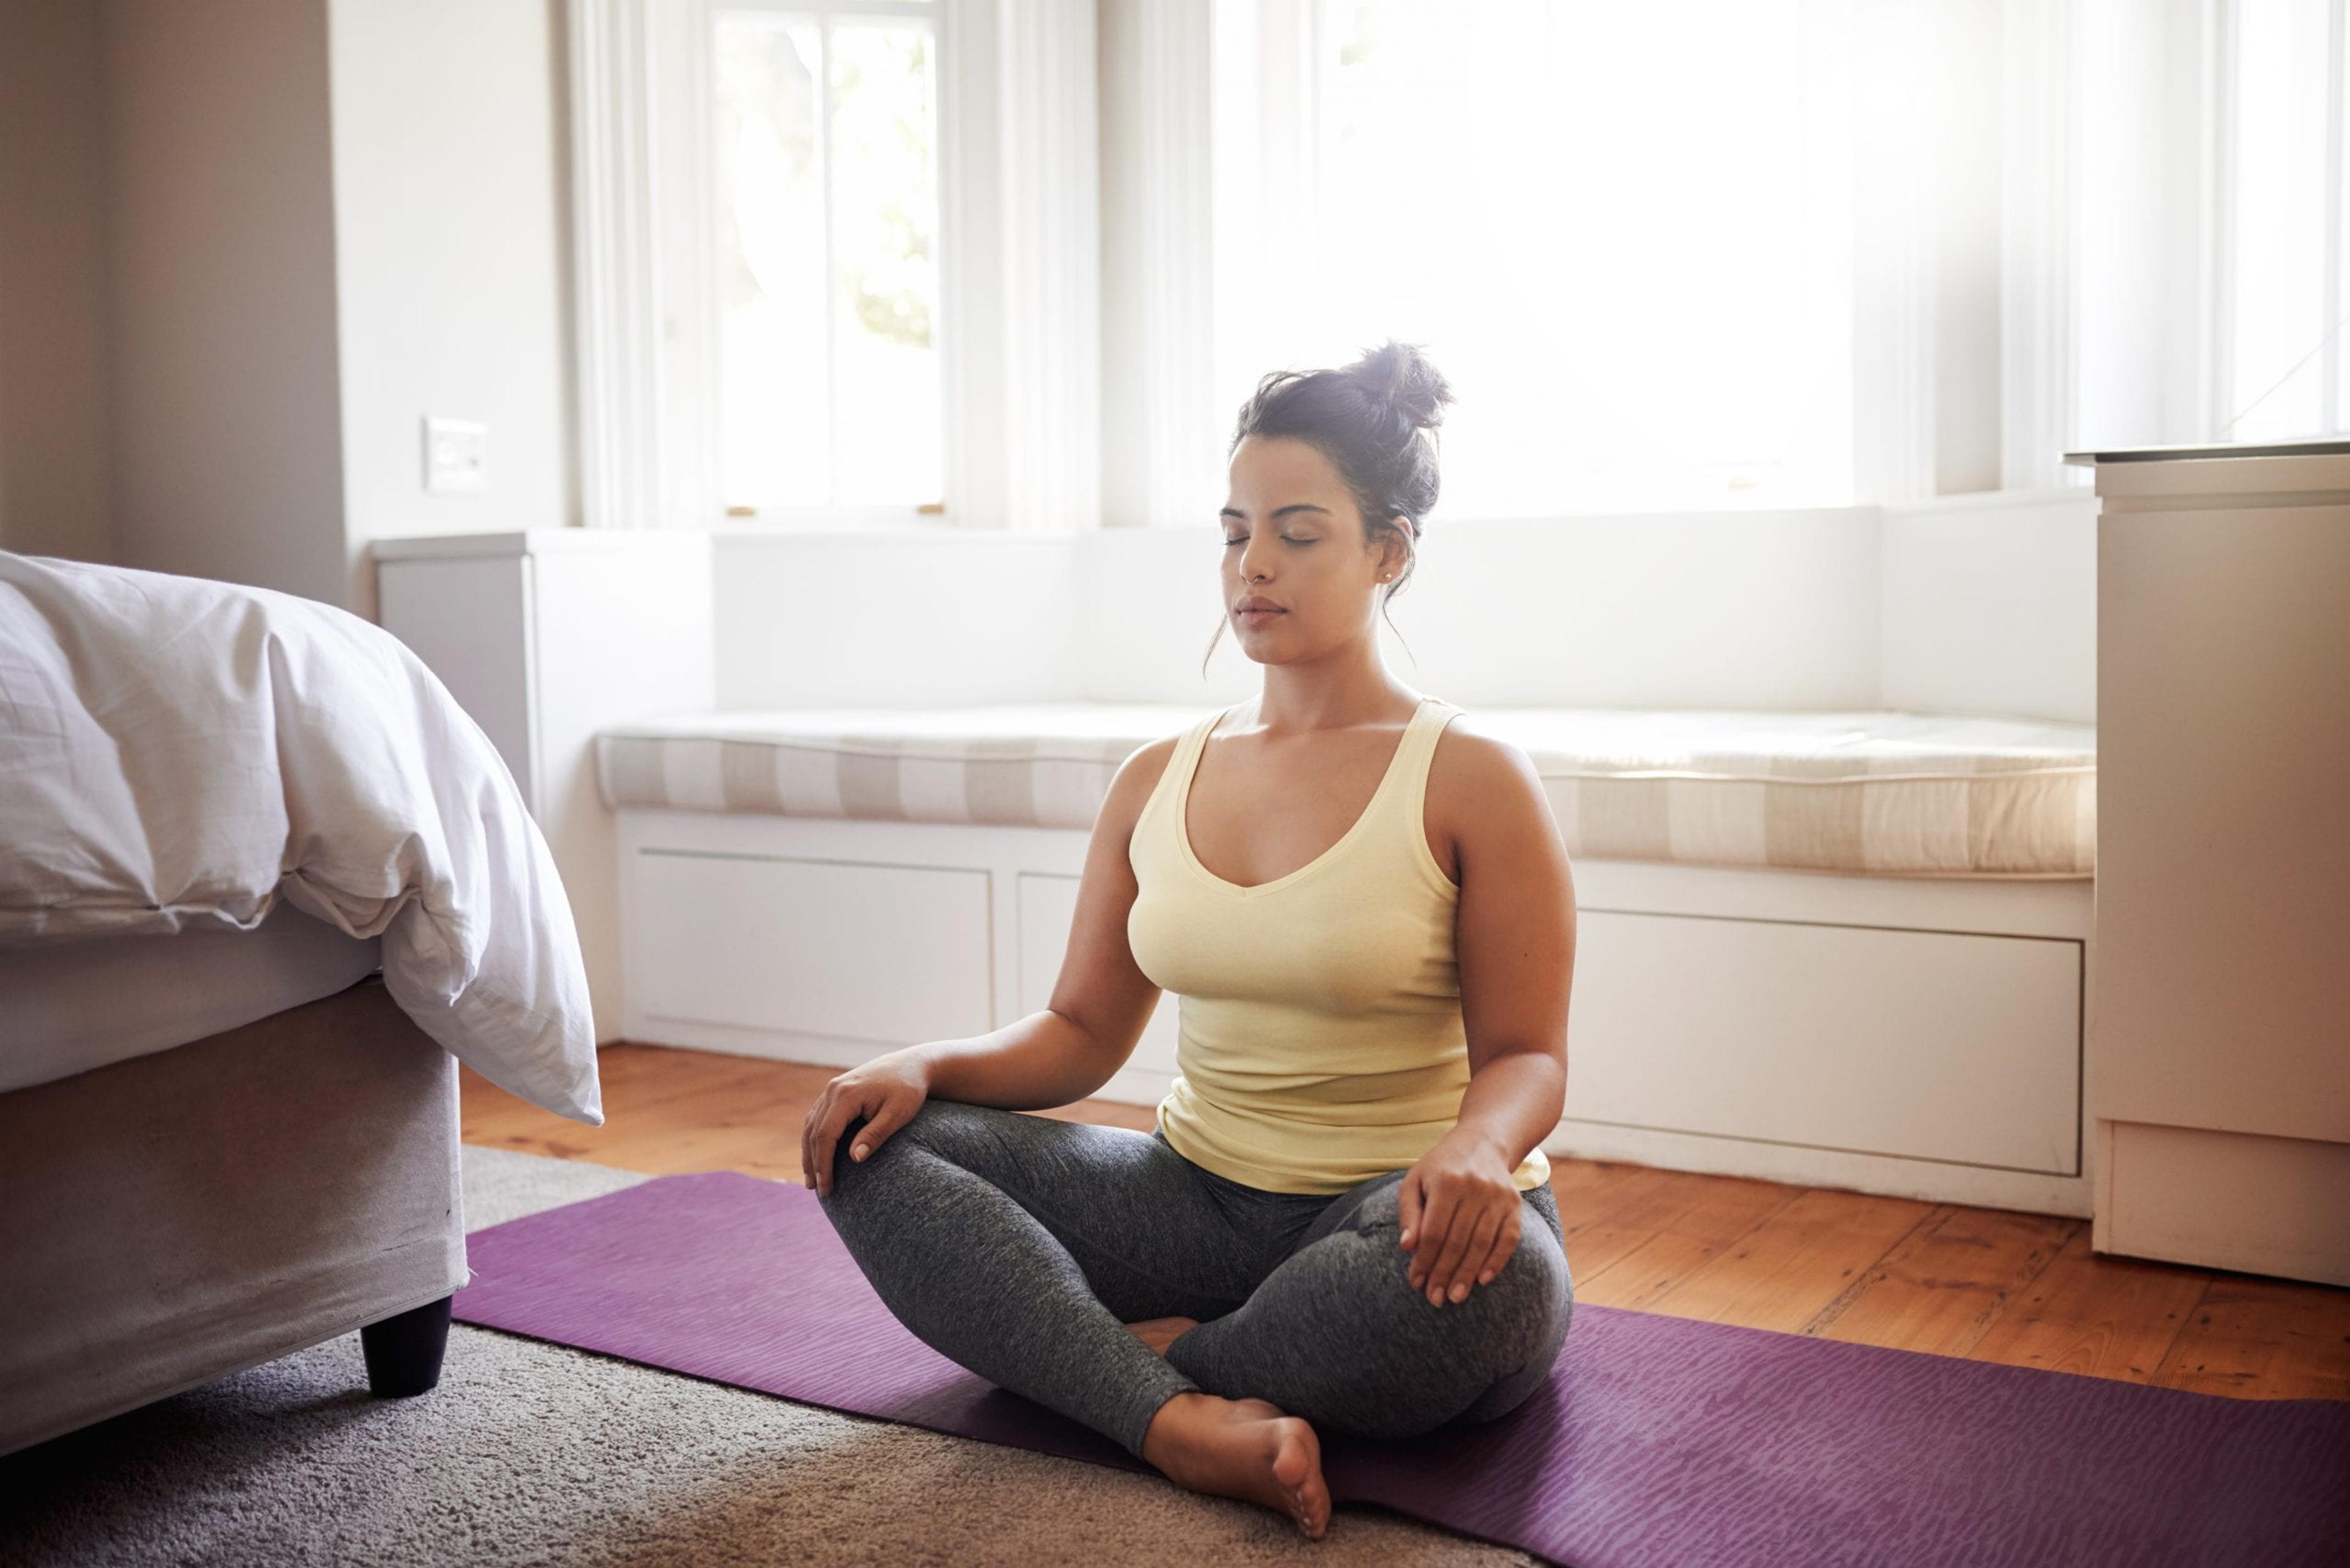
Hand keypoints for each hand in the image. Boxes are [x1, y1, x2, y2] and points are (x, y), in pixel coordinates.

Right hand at [799, 1049, 931, 1195]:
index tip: (826, 1187)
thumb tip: (853, 1159)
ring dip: (809, 1152)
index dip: (823, 1164)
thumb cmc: (909, 1090)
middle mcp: (833, 1090)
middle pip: (813, 1132)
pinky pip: (817, 1117)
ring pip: (811, 1124)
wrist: (912, 1065)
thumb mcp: (897, 1114)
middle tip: (817, 1190)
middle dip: (813, 1163)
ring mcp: (832, 1089)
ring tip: (812, 1178)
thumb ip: (875, 1134)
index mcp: (846, 1095)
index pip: (825, 1135)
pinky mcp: (836, 1091)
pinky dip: (814, 1137)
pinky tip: (816, 1154)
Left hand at [1396, 1129, 1523, 1308]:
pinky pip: (1508, 1239)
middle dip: (1444, 1274)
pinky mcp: (1515, 1204)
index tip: (1416, 1282)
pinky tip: (1483, 1280)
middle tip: (1435, 1298)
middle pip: (1457, 1242)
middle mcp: (1475, 1188)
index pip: (1434, 1232)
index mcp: (1446, 1181)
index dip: (1424, 1260)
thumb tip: (1407, 1247)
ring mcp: (1498, 1196)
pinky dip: (1497, 1261)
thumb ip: (1409, 1213)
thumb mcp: (1416, 1180)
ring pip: (1482, 1244)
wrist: (1483, 1141)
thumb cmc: (1442, 1165)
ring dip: (1468, 1274)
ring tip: (1455, 1296)